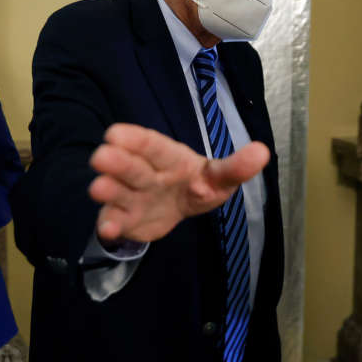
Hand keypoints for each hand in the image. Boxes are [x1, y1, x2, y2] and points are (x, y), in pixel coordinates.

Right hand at [88, 123, 269, 243]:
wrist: (179, 207)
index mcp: (168, 158)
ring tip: (98, 189)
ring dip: (108, 190)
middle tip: (101, 157)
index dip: (135, 140)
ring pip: (119, 191)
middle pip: (132, 166)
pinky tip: (108, 228)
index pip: (152, 145)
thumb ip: (236, 167)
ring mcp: (133, 196)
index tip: (115, 133)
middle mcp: (146, 174)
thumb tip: (263, 152)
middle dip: (117, 162)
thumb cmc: (198, 184)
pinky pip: (115, 220)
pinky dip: (110, 224)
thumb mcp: (219, 178)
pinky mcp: (126, 219)